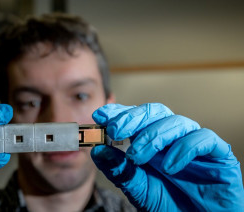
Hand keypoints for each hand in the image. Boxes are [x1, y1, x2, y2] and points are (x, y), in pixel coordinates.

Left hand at [91, 103, 243, 210]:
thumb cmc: (168, 204)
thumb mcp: (137, 188)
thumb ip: (119, 169)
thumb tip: (98, 150)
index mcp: (152, 141)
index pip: (135, 118)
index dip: (119, 113)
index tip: (100, 115)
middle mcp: (173, 137)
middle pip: (155, 112)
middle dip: (133, 119)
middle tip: (115, 130)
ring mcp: (194, 142)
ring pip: (176, 122)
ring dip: (154, 136)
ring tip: (137, 156)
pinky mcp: (218, 153)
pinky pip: (202, 138)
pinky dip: (184, 149)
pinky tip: (169, 167)